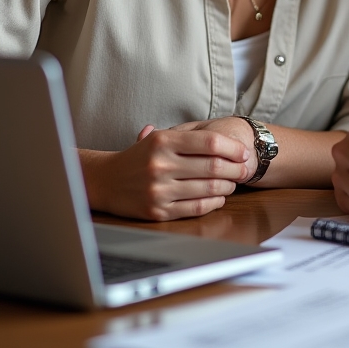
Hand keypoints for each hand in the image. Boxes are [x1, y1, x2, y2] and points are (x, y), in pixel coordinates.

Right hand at [80, 119, 252, 220]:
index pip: (210, 142)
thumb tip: (228, 141)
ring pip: (208, 188)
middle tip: (244, 169)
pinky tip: (219, 197)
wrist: (105, 181)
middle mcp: (160, 165)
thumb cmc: (139, 157)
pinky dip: (214, 202)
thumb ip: (190, 136)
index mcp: (163, 142)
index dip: (233, 148)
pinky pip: (196, 207)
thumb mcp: (157, 138)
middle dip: (235, 168)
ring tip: (232, 182)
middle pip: (213, 166)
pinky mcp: (158, 211)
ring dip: (227, 186)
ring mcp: (159, 190)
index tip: (244, 152)